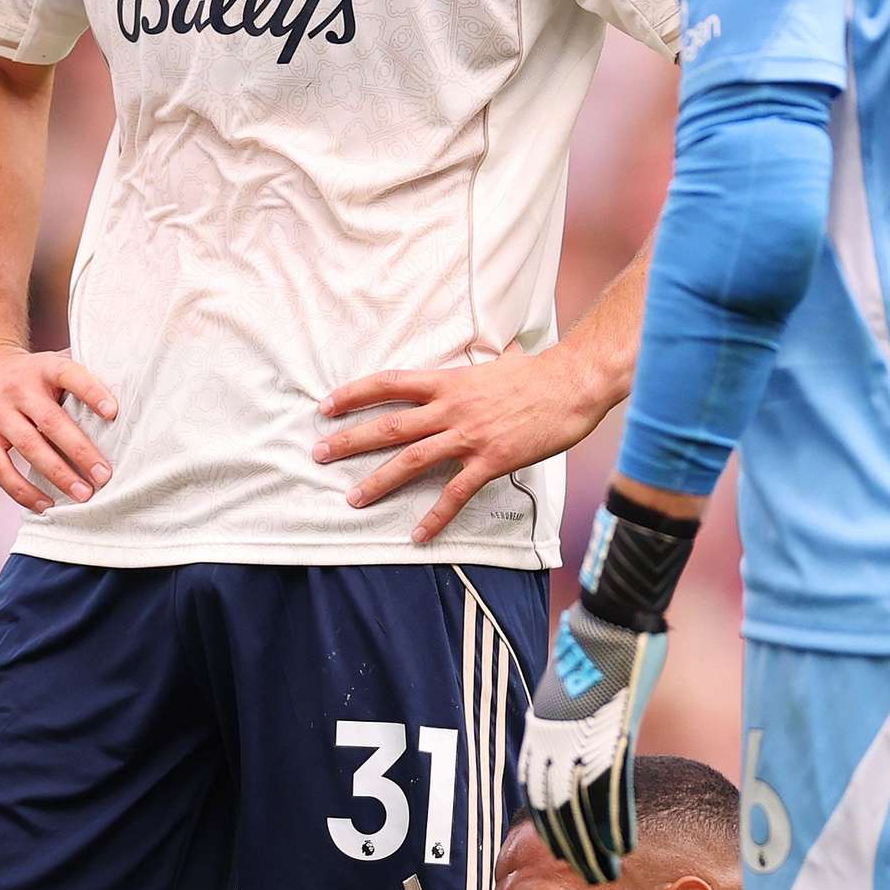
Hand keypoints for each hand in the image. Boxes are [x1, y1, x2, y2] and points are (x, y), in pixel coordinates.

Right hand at [0, 340, 116, 512]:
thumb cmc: (25, 374)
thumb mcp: (48, 364)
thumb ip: (79, 377)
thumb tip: (128, 391)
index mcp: (41, 368)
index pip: (68, 374)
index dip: (91, 391)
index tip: (113, 412)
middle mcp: (17, 388)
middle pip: (51, 421)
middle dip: (80, 450)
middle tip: (105, 475)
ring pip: (29, 447)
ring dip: (58, 474)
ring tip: (83, 495)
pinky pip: (0, 469)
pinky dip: (22, 491)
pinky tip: (46, 505)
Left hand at [318, 347, 608, 544]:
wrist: (571, 385)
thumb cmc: (538, 374)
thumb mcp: (499, 362)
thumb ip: (482, 365)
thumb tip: (491, 353)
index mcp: (447, 382)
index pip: (388, 384)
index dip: (353, 394)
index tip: (326, 405)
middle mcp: (450, 408)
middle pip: (389, 425)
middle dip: (349, 440)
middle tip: (318, 454)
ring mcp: (468, 436)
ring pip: (412, 460)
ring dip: (378, 481)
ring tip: (353, 499)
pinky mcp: (490, 461)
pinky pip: (456, 493)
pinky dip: (435, 516)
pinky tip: (418, 536)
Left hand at [518, 606, 669, 884]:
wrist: (612, 614)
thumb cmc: (596, 643)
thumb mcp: (570, 686)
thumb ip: (568, 719)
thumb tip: (577, 736)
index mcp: (540, 729)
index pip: (537, 792)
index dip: (550, 826)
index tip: (562, 852)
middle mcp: (553, 739)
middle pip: (555, 809)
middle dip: (572, 847)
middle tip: (588, 875)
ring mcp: (581, 738)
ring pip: (581, 809)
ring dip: (593, 845)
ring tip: (606, 872)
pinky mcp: (611, 734)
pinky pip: (611, 790)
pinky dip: (617, 821)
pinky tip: (625, 844)